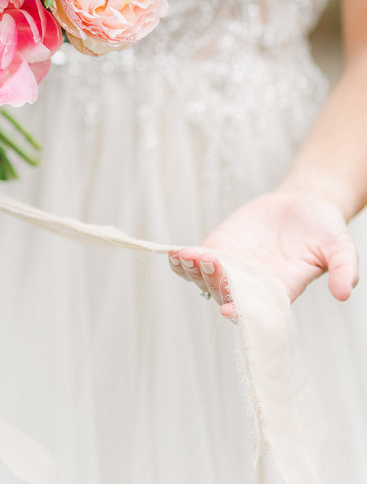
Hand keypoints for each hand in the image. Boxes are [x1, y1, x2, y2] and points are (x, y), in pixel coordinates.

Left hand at [168, 190, 359, 317]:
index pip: (258, 310)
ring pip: (205, 278)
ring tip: (186, 256)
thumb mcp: (340, 247)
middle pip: (227, 292)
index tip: (230, 310)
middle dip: (214, 281)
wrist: (304, 204)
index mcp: (279, 290)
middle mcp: (252, 284)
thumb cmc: (324, 229)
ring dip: (193, 271)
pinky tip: (173, 253)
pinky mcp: (220, 248)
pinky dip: (183, 259)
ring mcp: (232, 267)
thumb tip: (344, 292)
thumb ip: (342, 269)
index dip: (243, 312)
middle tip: (208, 264)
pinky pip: (196, 259)